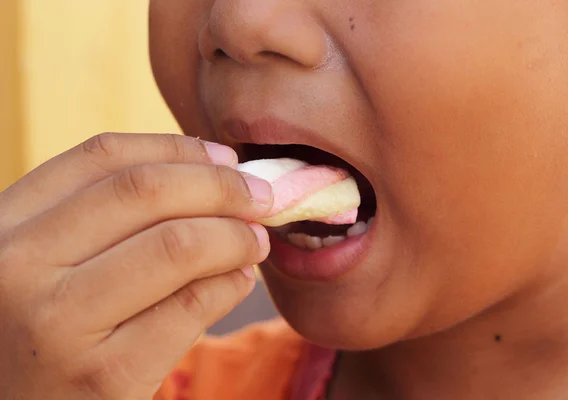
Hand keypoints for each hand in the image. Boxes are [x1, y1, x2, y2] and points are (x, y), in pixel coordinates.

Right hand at [0, 133, 271, 398]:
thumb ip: (107, 218)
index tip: (225, 158)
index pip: (102, 157)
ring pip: (177, 244)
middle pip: (145, 191)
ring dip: (235, 236)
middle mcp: (16, 267)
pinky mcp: (105, 375)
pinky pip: (193, 305)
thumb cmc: (54, 331)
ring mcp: (56, 323)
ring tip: (255, 241)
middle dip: (221, 186)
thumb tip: (216, 173)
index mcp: (3, 226)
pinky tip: (239, 280)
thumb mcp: (51, 263)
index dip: (176, 149)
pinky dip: (232, 284)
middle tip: (261, 197)